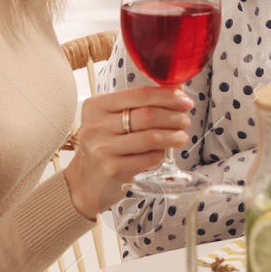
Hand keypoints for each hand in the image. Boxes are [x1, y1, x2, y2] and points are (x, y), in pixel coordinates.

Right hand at [63, 88, 192, 215]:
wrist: (85, 182)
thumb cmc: (104, 145)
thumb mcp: (112, 120)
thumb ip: (140, 104)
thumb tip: (177, 89)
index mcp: (96, 106)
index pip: (140, 95)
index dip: (168, 97)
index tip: (185, 101)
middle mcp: (96, 125)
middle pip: (147, 116)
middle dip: (174, 117)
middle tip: (185, 121)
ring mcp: (102, 148)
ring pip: (151, 137)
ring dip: (173, 136)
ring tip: (181, 137)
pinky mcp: (112, 169)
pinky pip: (148, 158)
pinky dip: (161, 154)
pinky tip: (163, 152)